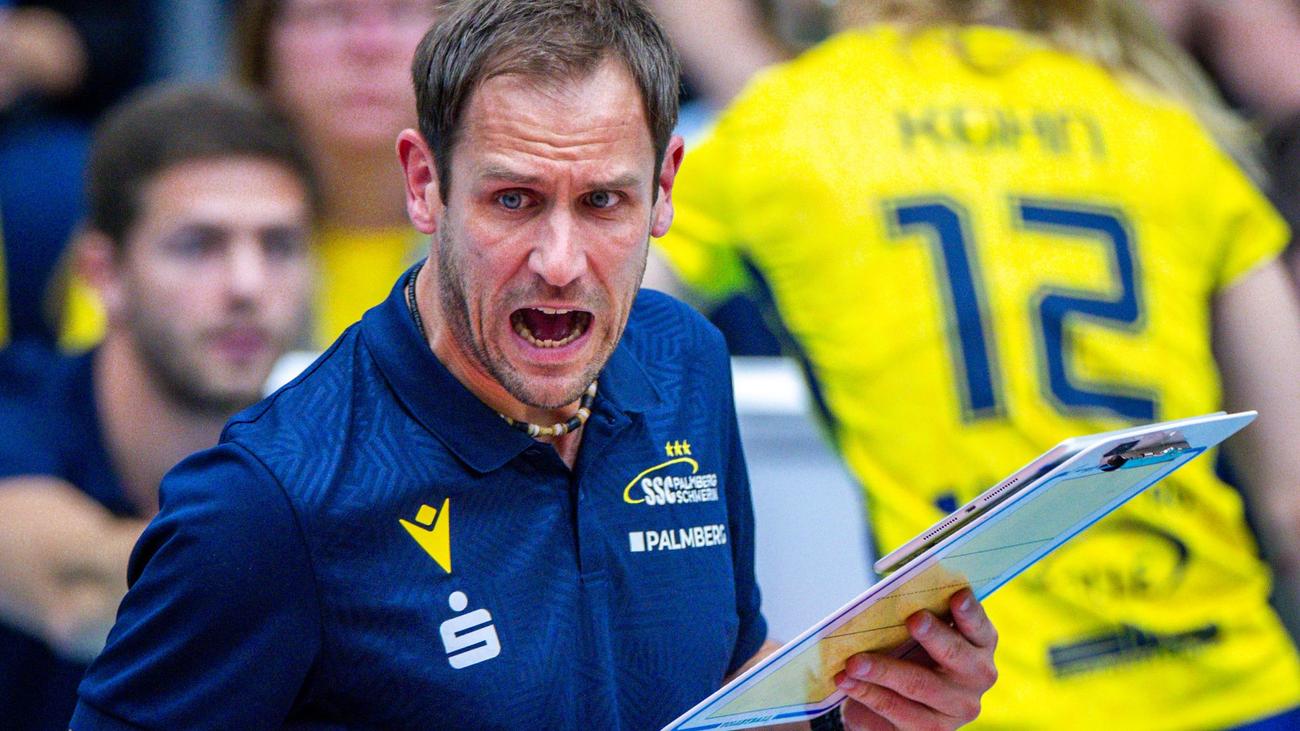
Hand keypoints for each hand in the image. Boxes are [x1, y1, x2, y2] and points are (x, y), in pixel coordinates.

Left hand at [833, 588, 996, 729]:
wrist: (896, 700)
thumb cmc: (911, 651)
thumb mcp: (919, 632)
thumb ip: (919, 615)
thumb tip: (891, 597)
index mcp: (980, 644)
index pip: (980, 627)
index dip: (970, 612)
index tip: (958, 596)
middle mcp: (978, 676)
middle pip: (955, 655)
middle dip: (934, 636)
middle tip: (914, 619)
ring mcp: (957, 707)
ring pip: (919, 685)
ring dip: (883, 670)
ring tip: (855, 661)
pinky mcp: (933, 730)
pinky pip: (896, 709)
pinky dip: (867, 692)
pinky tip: (847, 681)